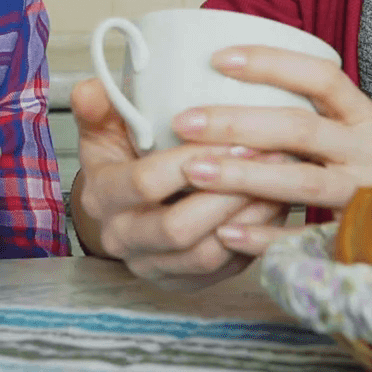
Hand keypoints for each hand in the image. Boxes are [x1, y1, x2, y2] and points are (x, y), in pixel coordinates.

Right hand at [69, 77, 289, 289]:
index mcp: (102, 198)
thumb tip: (90, 89)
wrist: (123, 211)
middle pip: (178, 228)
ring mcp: (155, 267)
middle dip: (226, 192)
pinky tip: (277, 203)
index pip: (145, 183)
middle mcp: (123, 238)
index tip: (228, 137)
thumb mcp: (103, 130)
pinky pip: (226, 269)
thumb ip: (99, 107)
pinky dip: (255, 237)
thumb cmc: (121, 161)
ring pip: (207, 253)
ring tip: (281, 179)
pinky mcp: (186, 282)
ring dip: (248, 217)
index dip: (189, 161)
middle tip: (266, 157)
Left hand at [172, 45, 371, 255]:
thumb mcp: (363, 128)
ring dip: (242, 177)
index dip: (271, 64)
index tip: (218, 58)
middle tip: (185, 120)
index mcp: (365, 117)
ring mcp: (364, 196)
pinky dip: (266, 237)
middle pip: (299, 128)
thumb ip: (316, 110)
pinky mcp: (358, 238)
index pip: (320, 77)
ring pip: (301, 182)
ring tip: (192, 171)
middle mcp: (367, 151)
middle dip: (237, 122)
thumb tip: (236, 77)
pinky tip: (226, 234)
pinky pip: (308, 238)